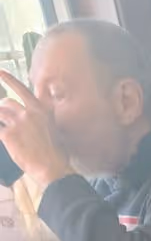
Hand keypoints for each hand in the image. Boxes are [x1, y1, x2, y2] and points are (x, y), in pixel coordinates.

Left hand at [0, 72, 70, 188]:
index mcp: (41, 110)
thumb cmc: (56, 153)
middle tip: (5, 119)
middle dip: (4, 110)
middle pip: (7, 103)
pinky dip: (0, 133)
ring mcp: (17, 123)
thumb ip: (45, 114)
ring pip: (0, 114)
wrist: (52, 168)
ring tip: (8, 131)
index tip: (0, 72)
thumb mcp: (55, 128)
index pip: (22, 89)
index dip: (9, 79)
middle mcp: (29, 113)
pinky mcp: (8, 135)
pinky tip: (4, 138)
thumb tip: (40, 108)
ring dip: (1, 121)